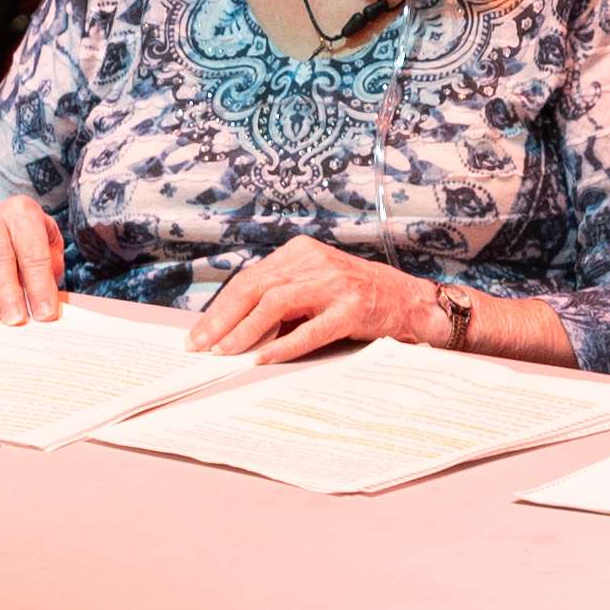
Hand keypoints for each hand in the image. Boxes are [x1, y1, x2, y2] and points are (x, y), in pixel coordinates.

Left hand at [185, 238, 437, 360]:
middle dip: (222, 319)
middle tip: (199, 346)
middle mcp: (314, 262)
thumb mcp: (315, 286)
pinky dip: (284, 344)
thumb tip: (234, 330)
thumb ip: (281, 299)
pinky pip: (311, 329)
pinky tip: (263, 357)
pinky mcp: (353, 308)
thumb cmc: (357, 297)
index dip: (220, 307)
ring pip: (276, 303)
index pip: (249, 279)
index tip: (199, 333)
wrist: (410, 301)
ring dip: (244, 331)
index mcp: (300, 252)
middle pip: (255, 287)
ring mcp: (335, 283)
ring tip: (224, 353)